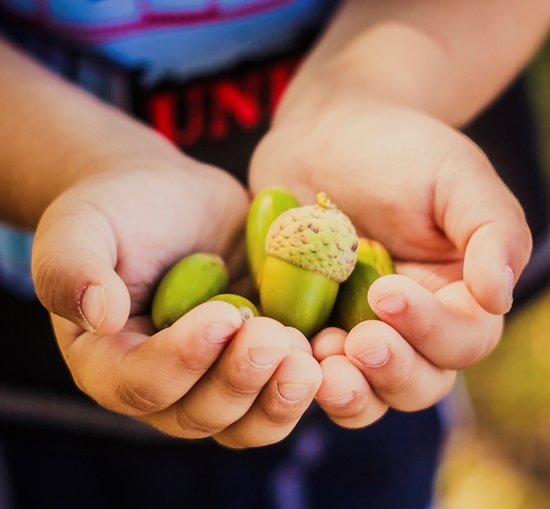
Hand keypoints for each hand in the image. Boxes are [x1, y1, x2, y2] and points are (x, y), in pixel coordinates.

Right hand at [32, 149, 320, 446]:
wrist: (169, 197)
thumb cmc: (120, 209)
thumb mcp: (79, 226)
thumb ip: (70, 269)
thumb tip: (96, 315)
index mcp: (111, 363)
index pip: (142, 385)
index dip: (183, 360)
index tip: (221, 316)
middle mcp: (165, 382)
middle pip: (201, 414)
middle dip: (240, 383)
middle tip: (271, 337)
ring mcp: (215, 373)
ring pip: (248, 418)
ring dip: (278, 397)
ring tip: (305, 357)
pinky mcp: (256, 354)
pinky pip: (283, 386)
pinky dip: (307, 379)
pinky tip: (330, 349)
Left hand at [250, 94, 530, 427]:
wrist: (325, 135)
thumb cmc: (398, 149)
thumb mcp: (457, 177)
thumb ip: (493, 232)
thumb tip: (499, 297)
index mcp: (455, 296)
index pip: (462, 341)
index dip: (431, 331)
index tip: (387, 292)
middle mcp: (408, 325)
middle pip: (416, 383)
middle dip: (391, 372)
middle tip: (358, 343)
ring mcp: (354, 328)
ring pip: (364, 391)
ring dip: (347, 391)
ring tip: (321, 363)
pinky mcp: (308, 324)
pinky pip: (307, 369)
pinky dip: (299, 373)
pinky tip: (282, 352)